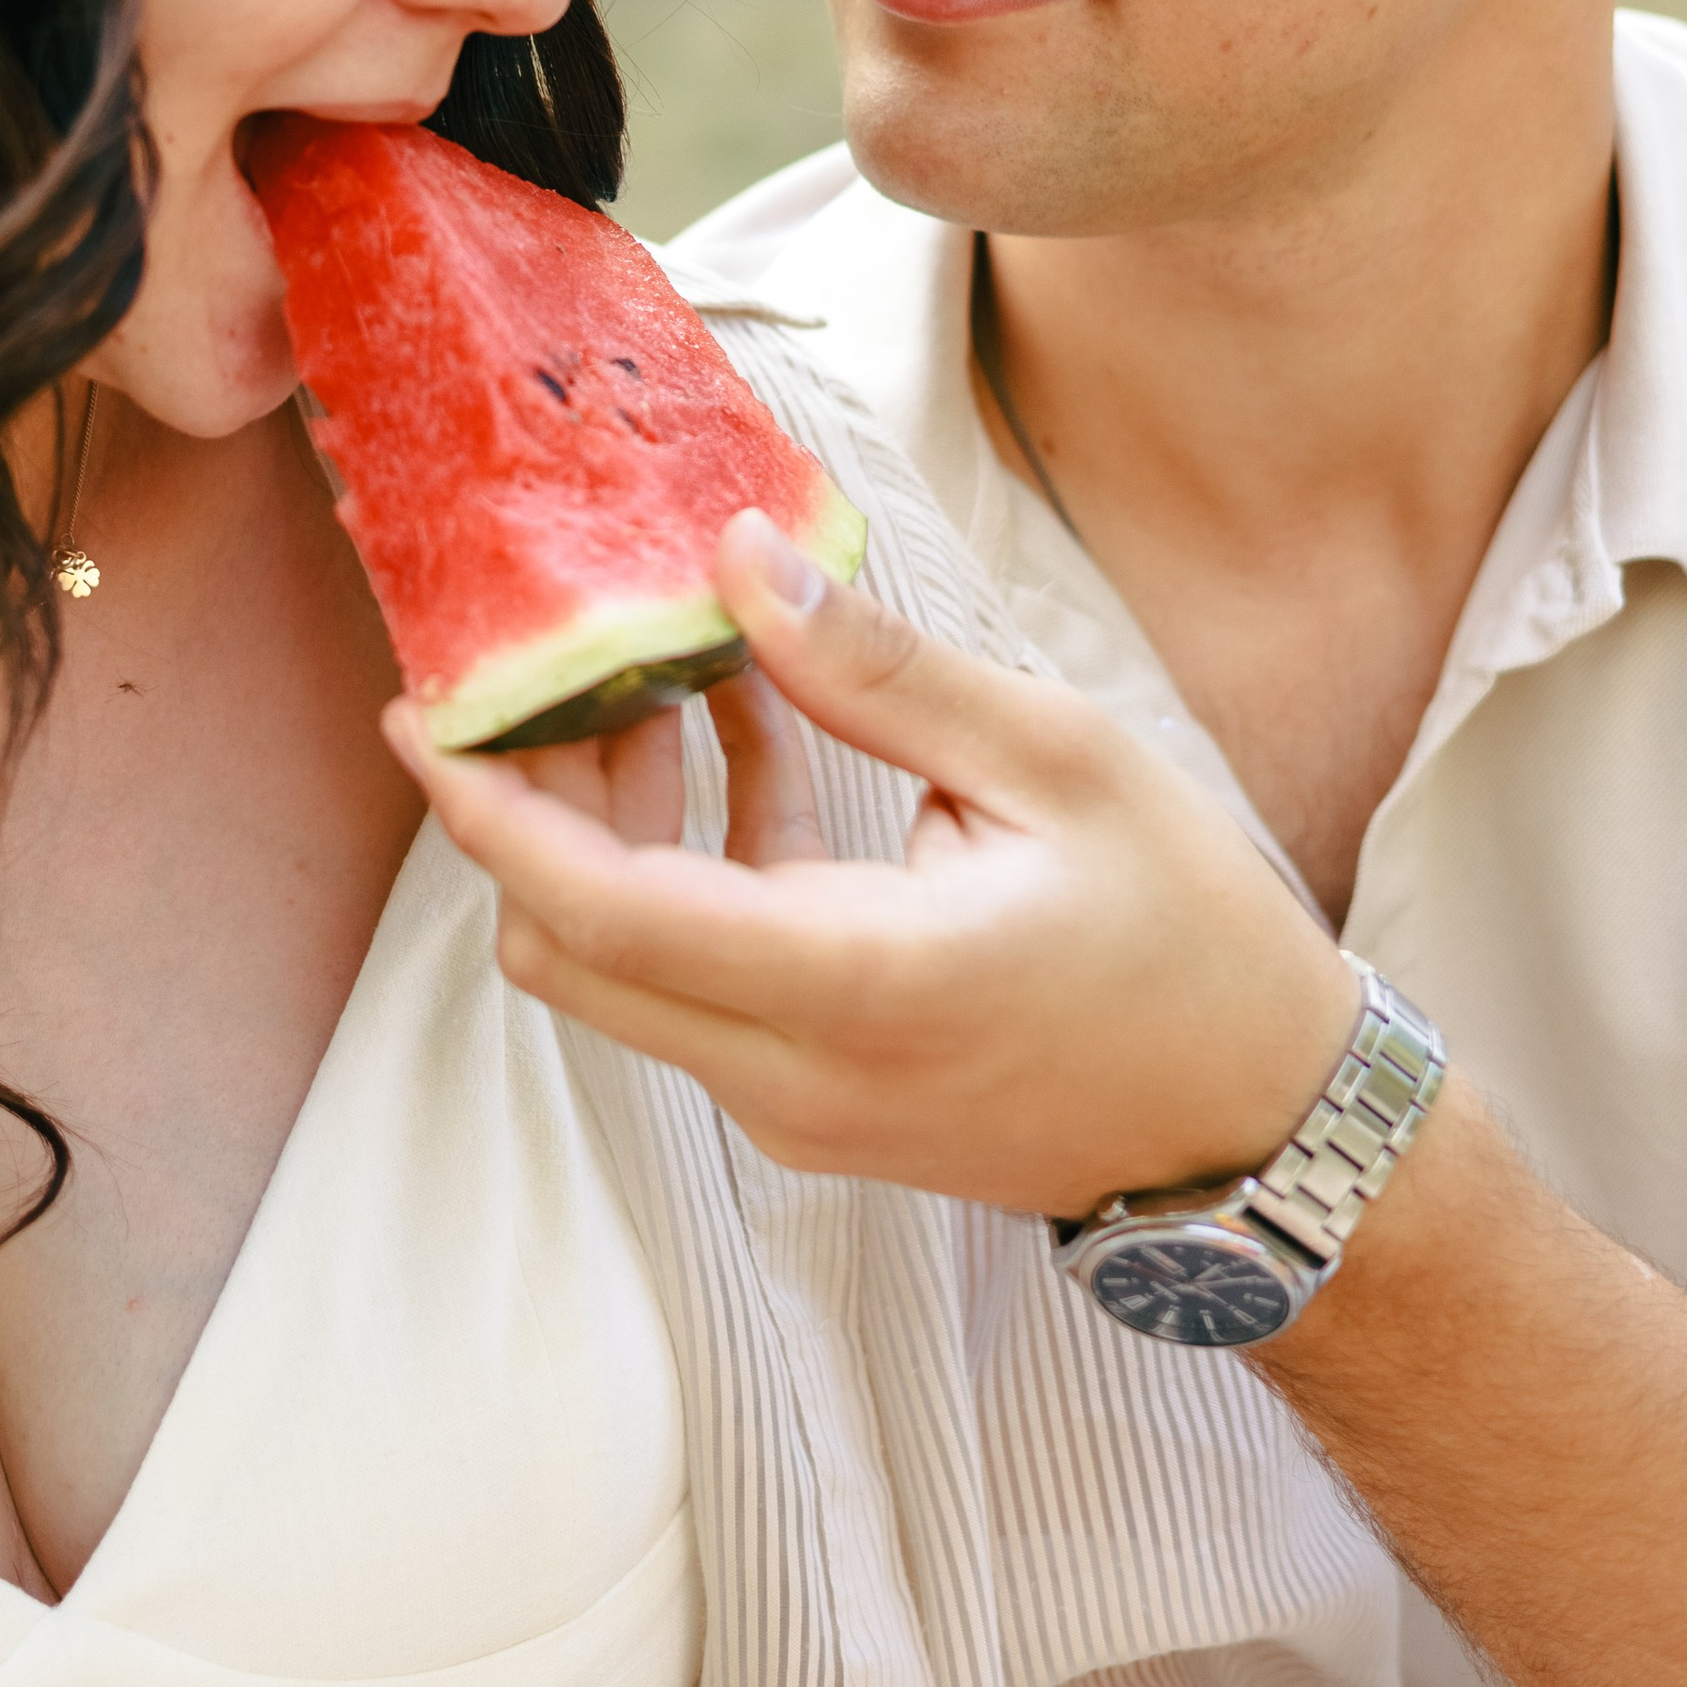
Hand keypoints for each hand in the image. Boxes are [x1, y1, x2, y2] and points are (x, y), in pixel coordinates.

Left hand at [383, 511, 1360, 1218]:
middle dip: (528, 807)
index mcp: (856, 984)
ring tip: (655, 667)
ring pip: (621, 970)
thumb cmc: (1190, 939)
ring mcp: (799, 1103)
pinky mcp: (817, 1099)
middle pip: (569, 950)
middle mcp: (798, 1071)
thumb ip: (877, 671)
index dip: (490, 813)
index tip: (424, 712)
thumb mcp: (1054, 760)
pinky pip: (695, 984)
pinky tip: (742, 732)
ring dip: (607, 827)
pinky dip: (682, 867)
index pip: (600, 913)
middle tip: (546, 659)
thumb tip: (736, 558)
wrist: (1263, 1129)